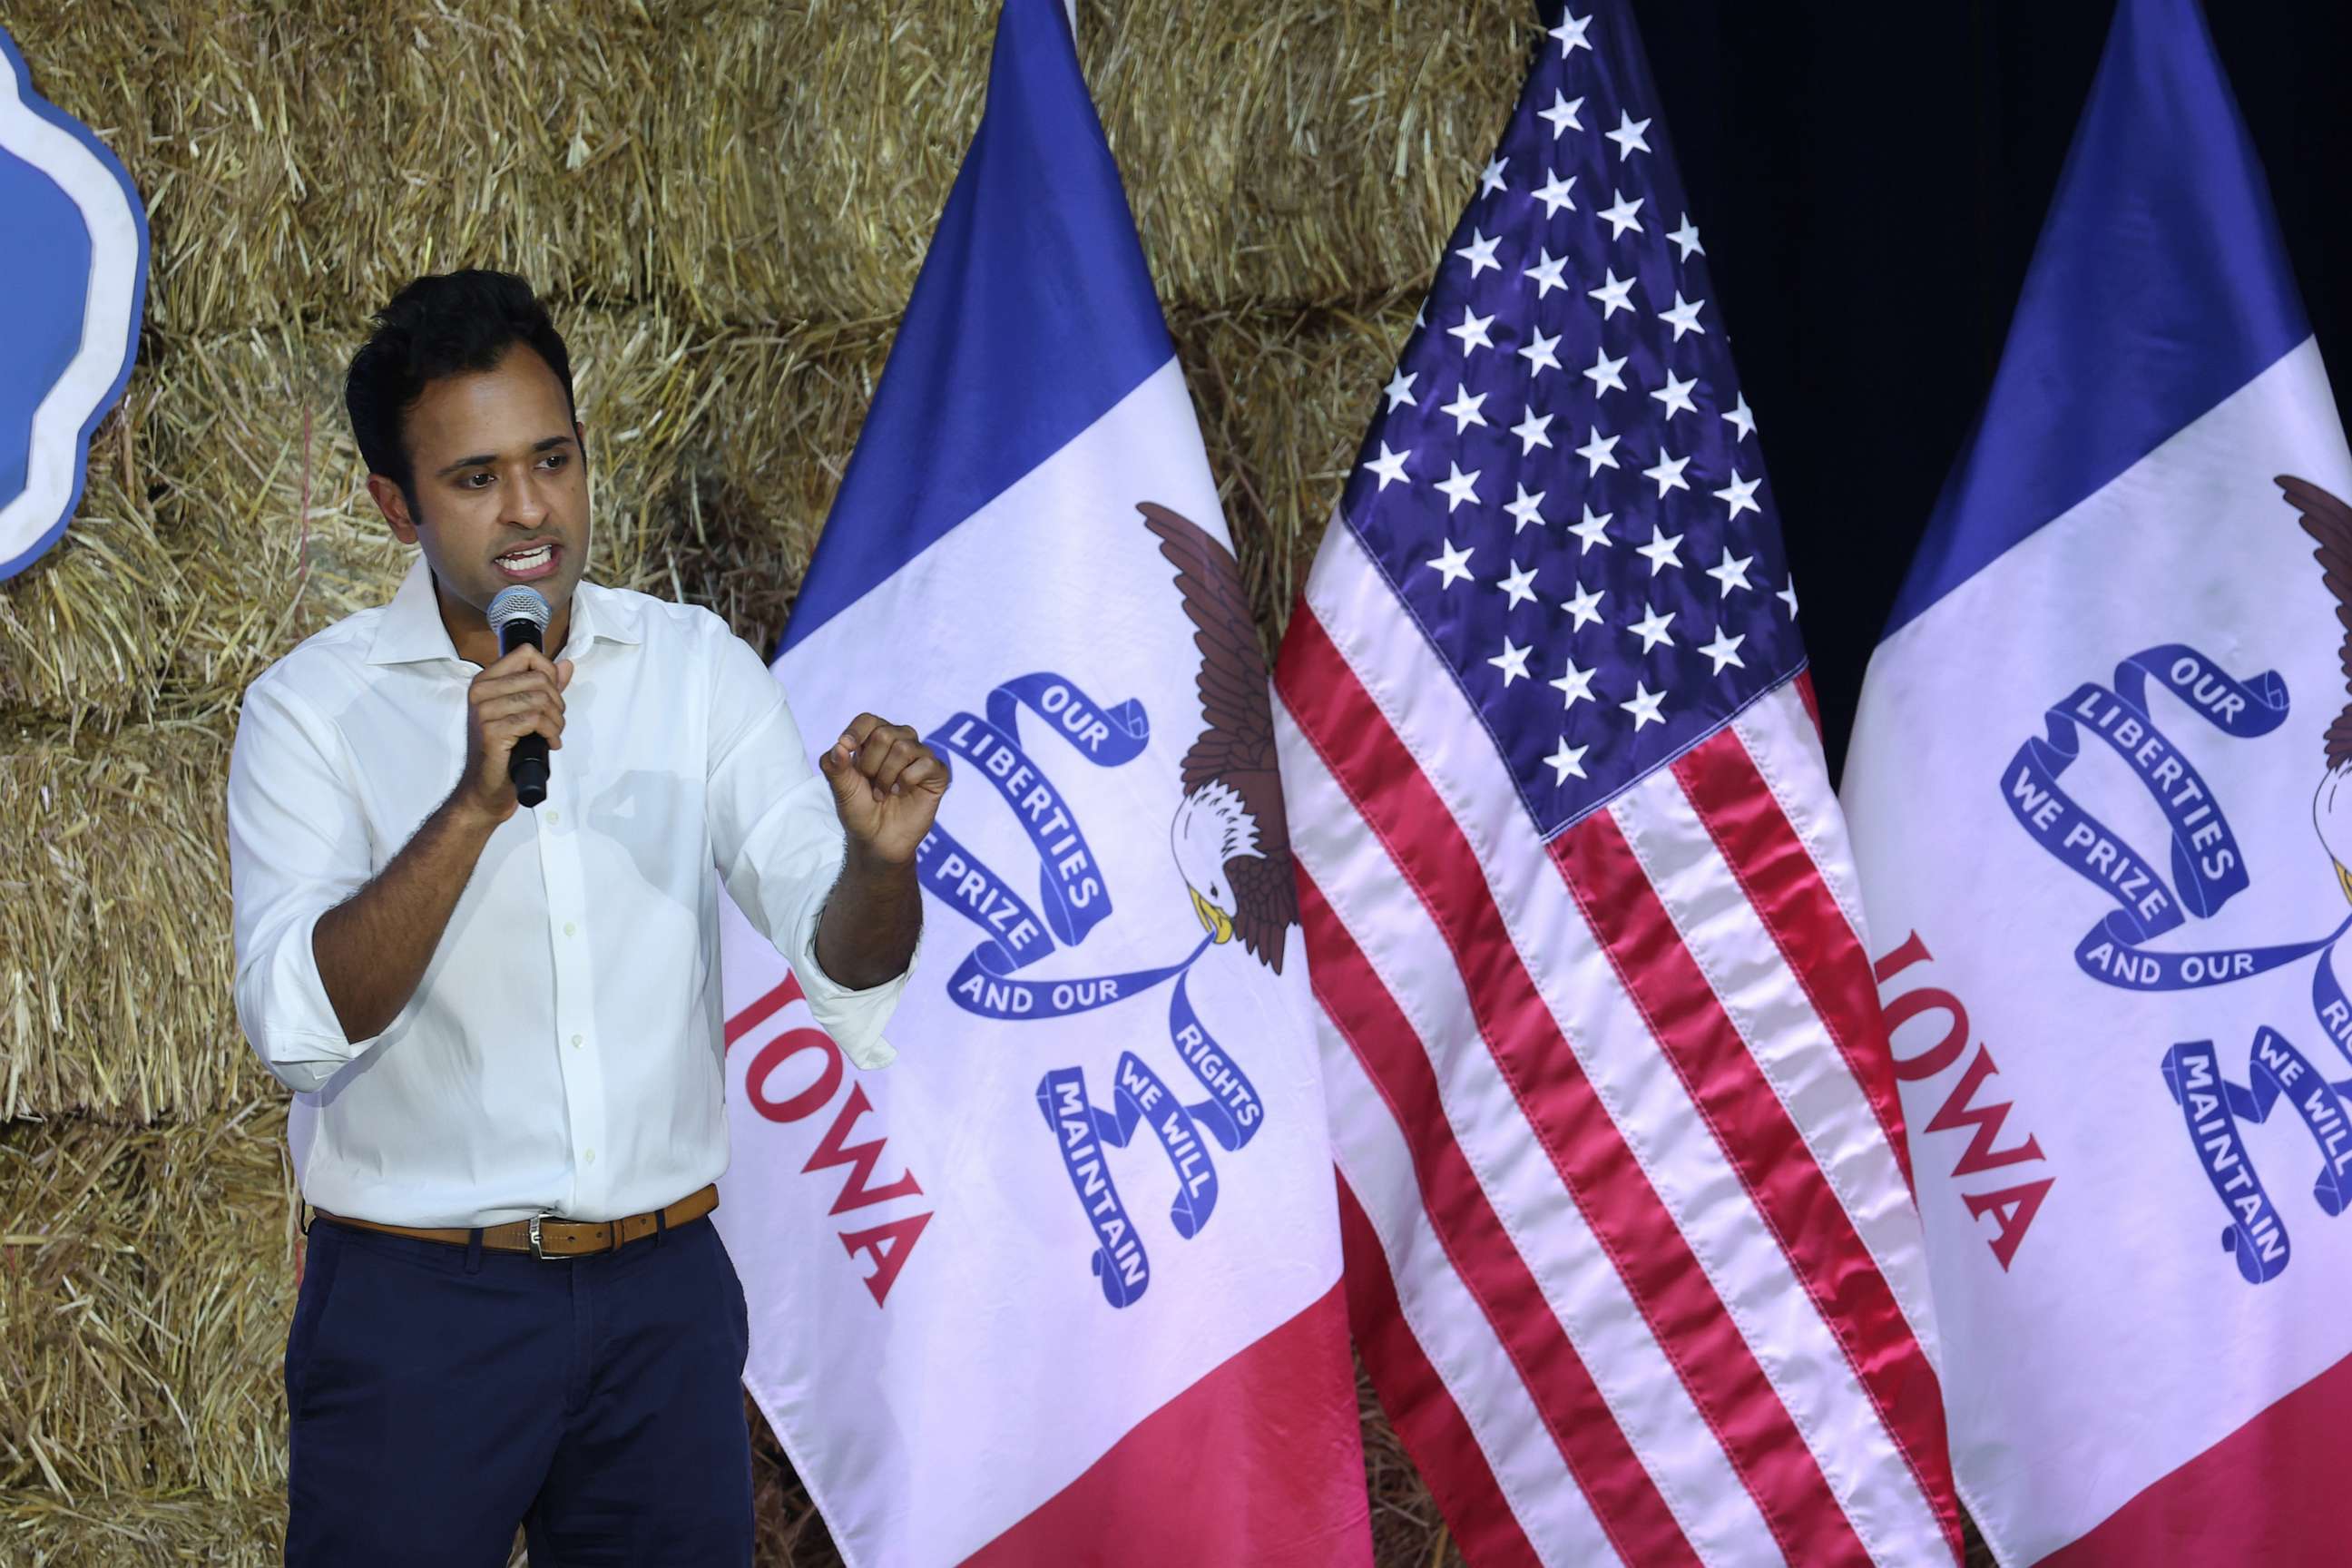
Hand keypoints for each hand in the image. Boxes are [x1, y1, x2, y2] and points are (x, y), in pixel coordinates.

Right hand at [451, 647, 573, 826]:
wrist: (487, 787)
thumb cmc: (506, 750)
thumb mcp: (525, 711)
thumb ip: (545, 687)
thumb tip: (566, 664)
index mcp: (486, 681)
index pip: (526, 653)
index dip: (549, 671)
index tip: (552, 695)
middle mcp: (480, 691)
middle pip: (539, 677)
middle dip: (558, 702)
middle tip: (555, 723)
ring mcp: (483, 711)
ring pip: (540, 699)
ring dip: (557, 721)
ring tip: (552, 735)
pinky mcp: (492, 731)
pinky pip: (535, 720)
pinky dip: (551, 733)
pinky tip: (549, 744)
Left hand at [820, 713, 947, 865]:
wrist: (877, 840)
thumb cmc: (860, 811)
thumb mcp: (841, 789)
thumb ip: (834, 766)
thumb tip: (839, 746)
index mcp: (874, 741)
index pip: (868, 720)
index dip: (856, 731)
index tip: (846, 747)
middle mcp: (899, 743)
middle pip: (885, 733)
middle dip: (871, 763)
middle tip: (870, 784)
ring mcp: (920, 757)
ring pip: (904, 747)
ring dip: (888, 775)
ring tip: (883, 793)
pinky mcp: (937, 773)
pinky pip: (926, 763)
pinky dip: (908, 780)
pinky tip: (902, 792)